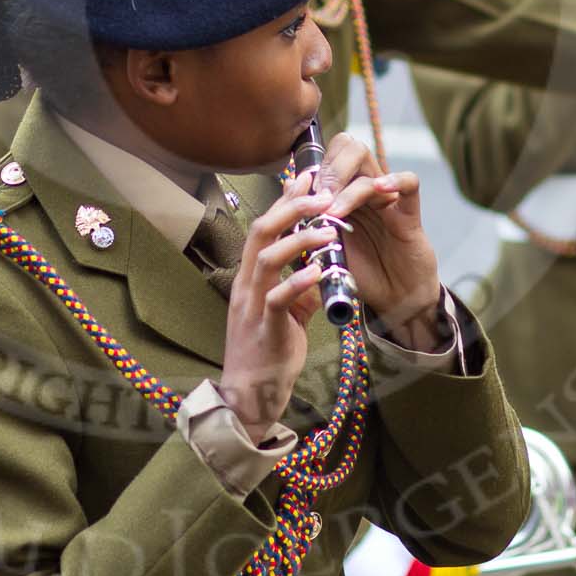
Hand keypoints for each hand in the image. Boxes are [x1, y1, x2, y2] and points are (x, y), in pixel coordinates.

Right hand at [220, 179, 341, 441]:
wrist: (248, 399)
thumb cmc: (266, 354)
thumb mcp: (285, 315)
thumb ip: (299, 289)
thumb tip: (320, 268)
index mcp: (249, 277)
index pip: (263, 226)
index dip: (284, 199)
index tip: (308, 176)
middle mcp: (246, 285)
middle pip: (261, 231)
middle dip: (292, 207)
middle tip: (324, 194)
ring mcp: (251, 306)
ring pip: (267, 258)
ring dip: (300, 239)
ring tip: (329, 229)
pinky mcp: (264, 329)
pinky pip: (278, 298)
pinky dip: (299, 281)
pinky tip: (321, 270)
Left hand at [309, 134, 439, 337]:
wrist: (391, 300)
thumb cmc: (357, 271)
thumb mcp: (324, 245)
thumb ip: (307, 217)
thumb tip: (288, 183)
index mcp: (344, 191)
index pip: (331, 154)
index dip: (316, 167)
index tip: (304, 195)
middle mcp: (366, 189)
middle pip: (350, 148)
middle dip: (331, 170)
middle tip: (320, 200)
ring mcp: (387, 199)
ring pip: (371, 165)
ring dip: (348, 187)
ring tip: (335, 212)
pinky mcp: (409, 214)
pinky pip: (410, 183)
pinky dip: (396, 179)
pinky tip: (380, 188)